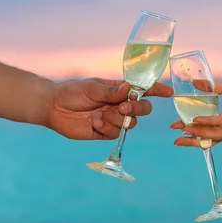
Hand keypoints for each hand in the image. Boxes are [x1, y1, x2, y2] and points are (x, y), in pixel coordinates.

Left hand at [46, 77, 172, 139]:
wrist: (53, 107)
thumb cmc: (72, 92)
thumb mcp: (91, 88)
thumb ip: (110, 92)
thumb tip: (129, 88)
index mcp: (119, 89)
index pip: (143, 89)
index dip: (157, 90)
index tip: (168, 92)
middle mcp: (120, 104)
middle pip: (142, 108)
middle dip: (137, 108)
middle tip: (123, 107)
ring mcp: (113, 119)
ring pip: (130, 123)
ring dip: (117, 120)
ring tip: (98, 115)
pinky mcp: (104, 132)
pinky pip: (115, 134)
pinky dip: (106, 128)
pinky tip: (93, 122)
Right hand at [170, 77, 221, 146]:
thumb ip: (213, 88)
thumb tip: (195, 83)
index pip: (209, 131)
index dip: (194, 132)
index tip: (178, 130)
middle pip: (209, 138)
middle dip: (191, 139)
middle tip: (175, 139)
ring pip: (213, 133)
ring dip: (196, 132)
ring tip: (182, 128)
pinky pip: (221, 122)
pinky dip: (207, 121)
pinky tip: (195, 119)